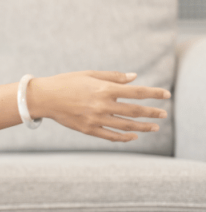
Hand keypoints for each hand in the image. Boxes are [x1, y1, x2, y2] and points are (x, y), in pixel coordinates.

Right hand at [27, 71, 169, 141]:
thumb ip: (113, 77)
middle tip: (163, 114)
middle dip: (152, 113)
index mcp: (104, 89)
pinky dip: (123, 137)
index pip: (137, 92)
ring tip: (154, 128)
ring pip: (125, 126)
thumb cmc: (66, 82)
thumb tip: (134, 78)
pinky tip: (133, 136)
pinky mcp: (87, 129)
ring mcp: (95, 119)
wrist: (44, 98)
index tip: (166, 95)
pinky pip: (109, 136)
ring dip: (142, 127)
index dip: (154, 94)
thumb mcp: (90, 74)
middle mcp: (102, 105)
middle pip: (134, 111)